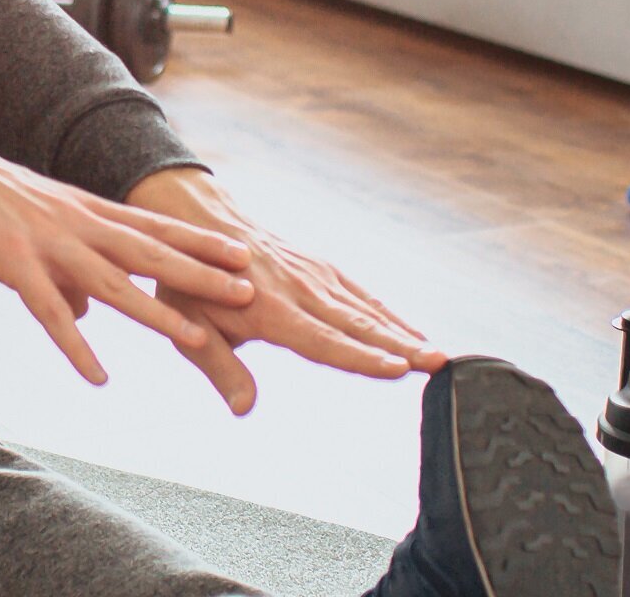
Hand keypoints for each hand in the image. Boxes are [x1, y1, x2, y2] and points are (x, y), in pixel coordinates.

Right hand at [0, 113, 258, 384]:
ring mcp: (48, 243)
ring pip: (113, 282)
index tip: (245, 255)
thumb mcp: (37, 231)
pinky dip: (77, 345)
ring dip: (158, 312)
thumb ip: (67, 273)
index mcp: (87, 212)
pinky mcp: (12, 263)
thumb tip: (82, 315)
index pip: (155, 226)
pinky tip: (98, 377)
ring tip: (198, 340)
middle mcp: (78, 224)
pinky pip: (50, 311)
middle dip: (201, 274)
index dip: (201, 242)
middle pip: (151, 253)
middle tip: (248, 293)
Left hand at [129, 168, 446, 414]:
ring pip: (366, 310)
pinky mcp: (320, 268)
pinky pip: (360, 293)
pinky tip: (411, 330)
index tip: (398, 368)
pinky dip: (389, 312)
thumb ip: (222, 369)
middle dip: (402, 347)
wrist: (197, 220)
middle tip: (439, 364)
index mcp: (271, 311)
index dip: (362, 358)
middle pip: (358, 327)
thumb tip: (243, 409)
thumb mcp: (190, 328)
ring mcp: (315, 276)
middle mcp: (301, 291)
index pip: (324, 341)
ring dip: (404, 333)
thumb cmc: (191, 281)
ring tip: (437, 355)